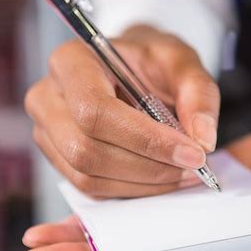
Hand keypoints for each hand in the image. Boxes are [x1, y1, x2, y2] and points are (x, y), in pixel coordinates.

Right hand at [25, 26, 219, 197]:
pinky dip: (134, 190)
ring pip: (89, 176)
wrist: (132, 70)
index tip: (191, 152)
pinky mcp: (59, 159)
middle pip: (86, 150)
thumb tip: (203, 140)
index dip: (145, 139)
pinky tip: (163, 177)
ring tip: (184, 172)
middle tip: (193, 165)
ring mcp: (47, 132)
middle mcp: (48, 97)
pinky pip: (92, 189)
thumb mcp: (181, 61)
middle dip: (147, 166)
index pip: (95, 110)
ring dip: (144, 183)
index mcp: (71, 61)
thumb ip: (198, 93)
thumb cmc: (150, 61)